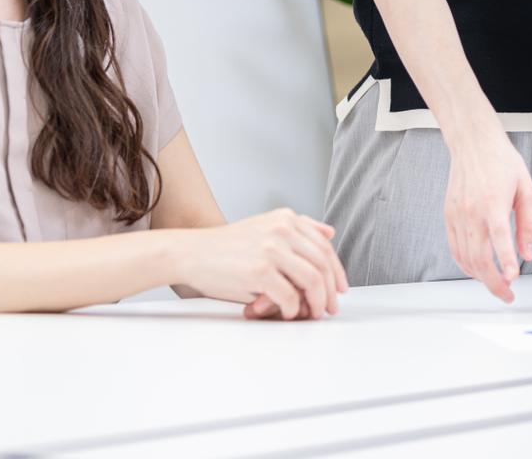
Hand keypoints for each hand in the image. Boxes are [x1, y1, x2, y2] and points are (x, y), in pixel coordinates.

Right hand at [180, 208, 347, 319]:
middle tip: (330, 308)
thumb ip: (298, 229)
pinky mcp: (260, 270)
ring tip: (312, 314)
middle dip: (330, 291)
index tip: (340, 289)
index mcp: (286, 218)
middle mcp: (282, 229)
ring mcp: (272, 249)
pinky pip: (289, 296)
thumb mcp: (265, 227)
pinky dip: (292, 309)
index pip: (324, 246)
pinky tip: (288, 313)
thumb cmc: (227, 247)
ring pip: (312, 280)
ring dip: (316, 302)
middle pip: (322, 264)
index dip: (337, 270)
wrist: (191, 253)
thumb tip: (330, 233)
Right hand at [445, 128, 531, 302]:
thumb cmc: (501, 162)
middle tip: (507, 294)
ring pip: (465, 258)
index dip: (505, 260)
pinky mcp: (448, 216)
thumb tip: (527, 253)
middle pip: (479, 257)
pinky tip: (477, 271)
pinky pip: (455, 249)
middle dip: (493, 282)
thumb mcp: (526, 188)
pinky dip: (465, 265)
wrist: (472, 143)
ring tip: (496, 285)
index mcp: (493, 202)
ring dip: (480, 277)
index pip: (499, 237)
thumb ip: (527, 223)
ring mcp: (457, 215)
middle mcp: (472, 211)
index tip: (513, 279)